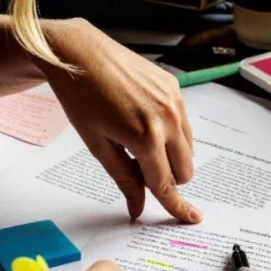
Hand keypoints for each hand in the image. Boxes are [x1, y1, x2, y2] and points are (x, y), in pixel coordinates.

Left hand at [40, 19, 201, 223]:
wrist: (81, 53)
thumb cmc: (81, 97)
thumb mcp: (98, 145)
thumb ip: (124, 179)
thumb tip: (137, 207)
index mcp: (145, 137)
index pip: (165, 183)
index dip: (176, 206)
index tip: (190, 218)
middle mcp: (167, 119)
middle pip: (184, 171)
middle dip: (166, 177)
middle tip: (137, 166)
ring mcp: (174, 102)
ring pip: (188, 149)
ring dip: (170, 156)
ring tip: (137, 139)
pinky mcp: (175, 88)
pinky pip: (184, 125)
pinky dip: (170, 133)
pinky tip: (142, 119)